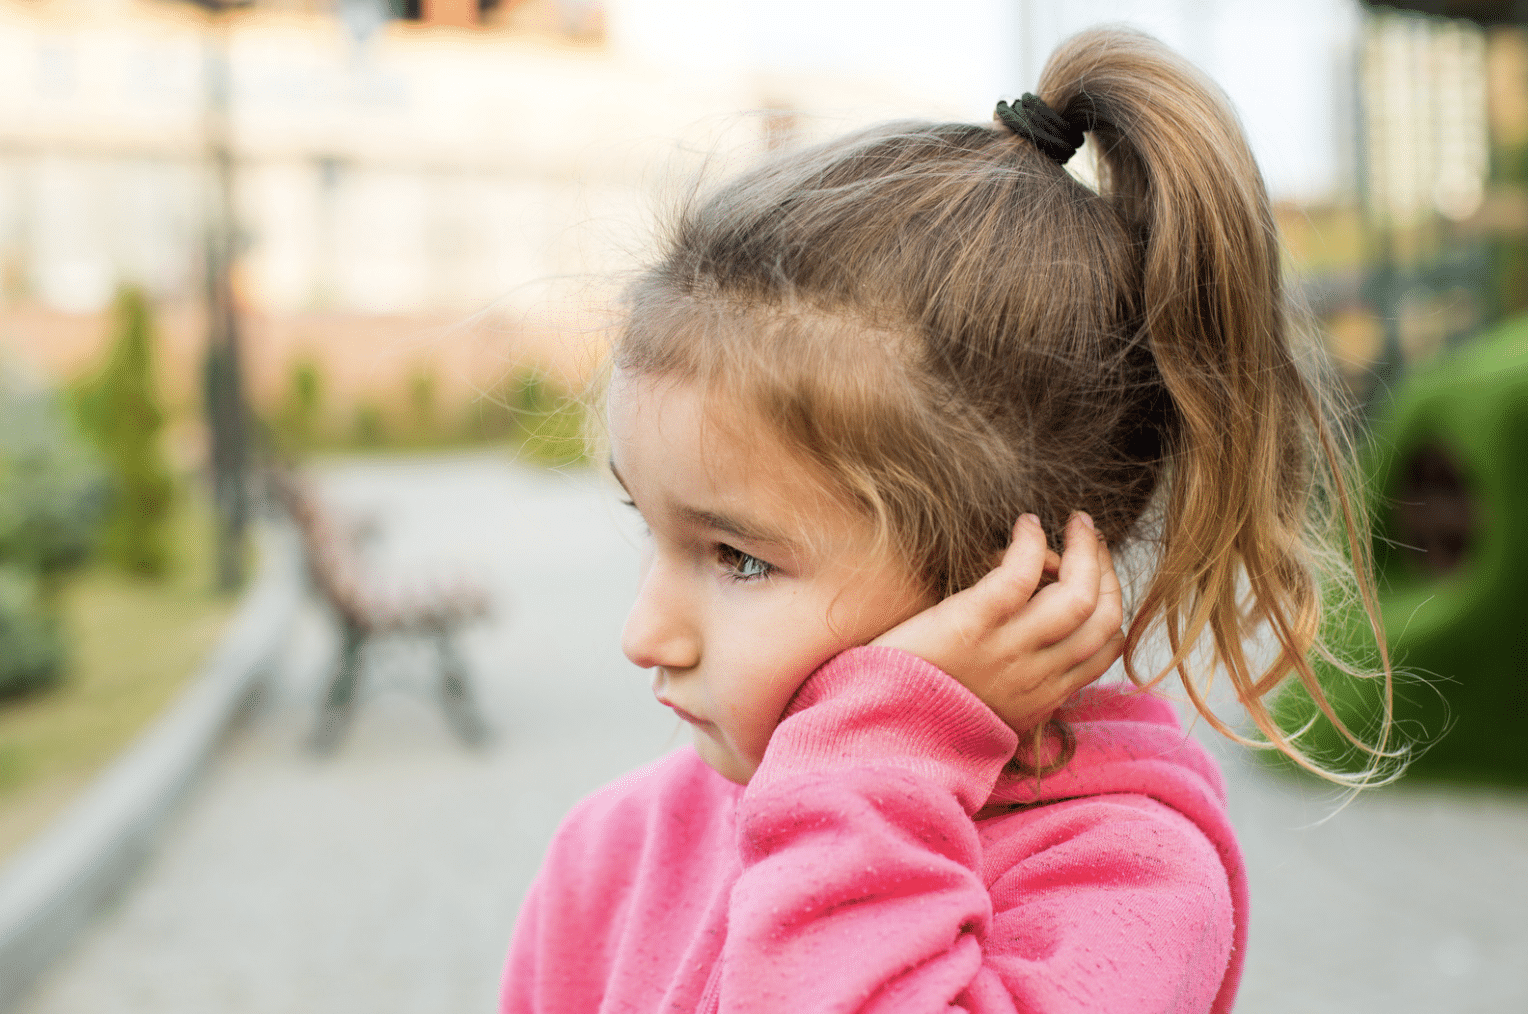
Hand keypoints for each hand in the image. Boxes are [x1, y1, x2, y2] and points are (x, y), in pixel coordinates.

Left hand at [870, 513, 1123, 734]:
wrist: (877, 736)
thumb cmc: (923, 709)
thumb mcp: (988, 711)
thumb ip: (1018, 685)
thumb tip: (1037, 650)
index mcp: (1042, 696)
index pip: (1107, 647)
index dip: (1112, 602)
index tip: (1097, 574)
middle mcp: (1035, 676)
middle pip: (1103, 617)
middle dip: (1106, 569)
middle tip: (1091, 536)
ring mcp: (1006, 651)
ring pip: (1077, 596)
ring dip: (1085, 550)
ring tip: (1075, 522)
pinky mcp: (970, 625)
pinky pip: (1020, 575)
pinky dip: (1033, 544)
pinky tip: (1026, 526)